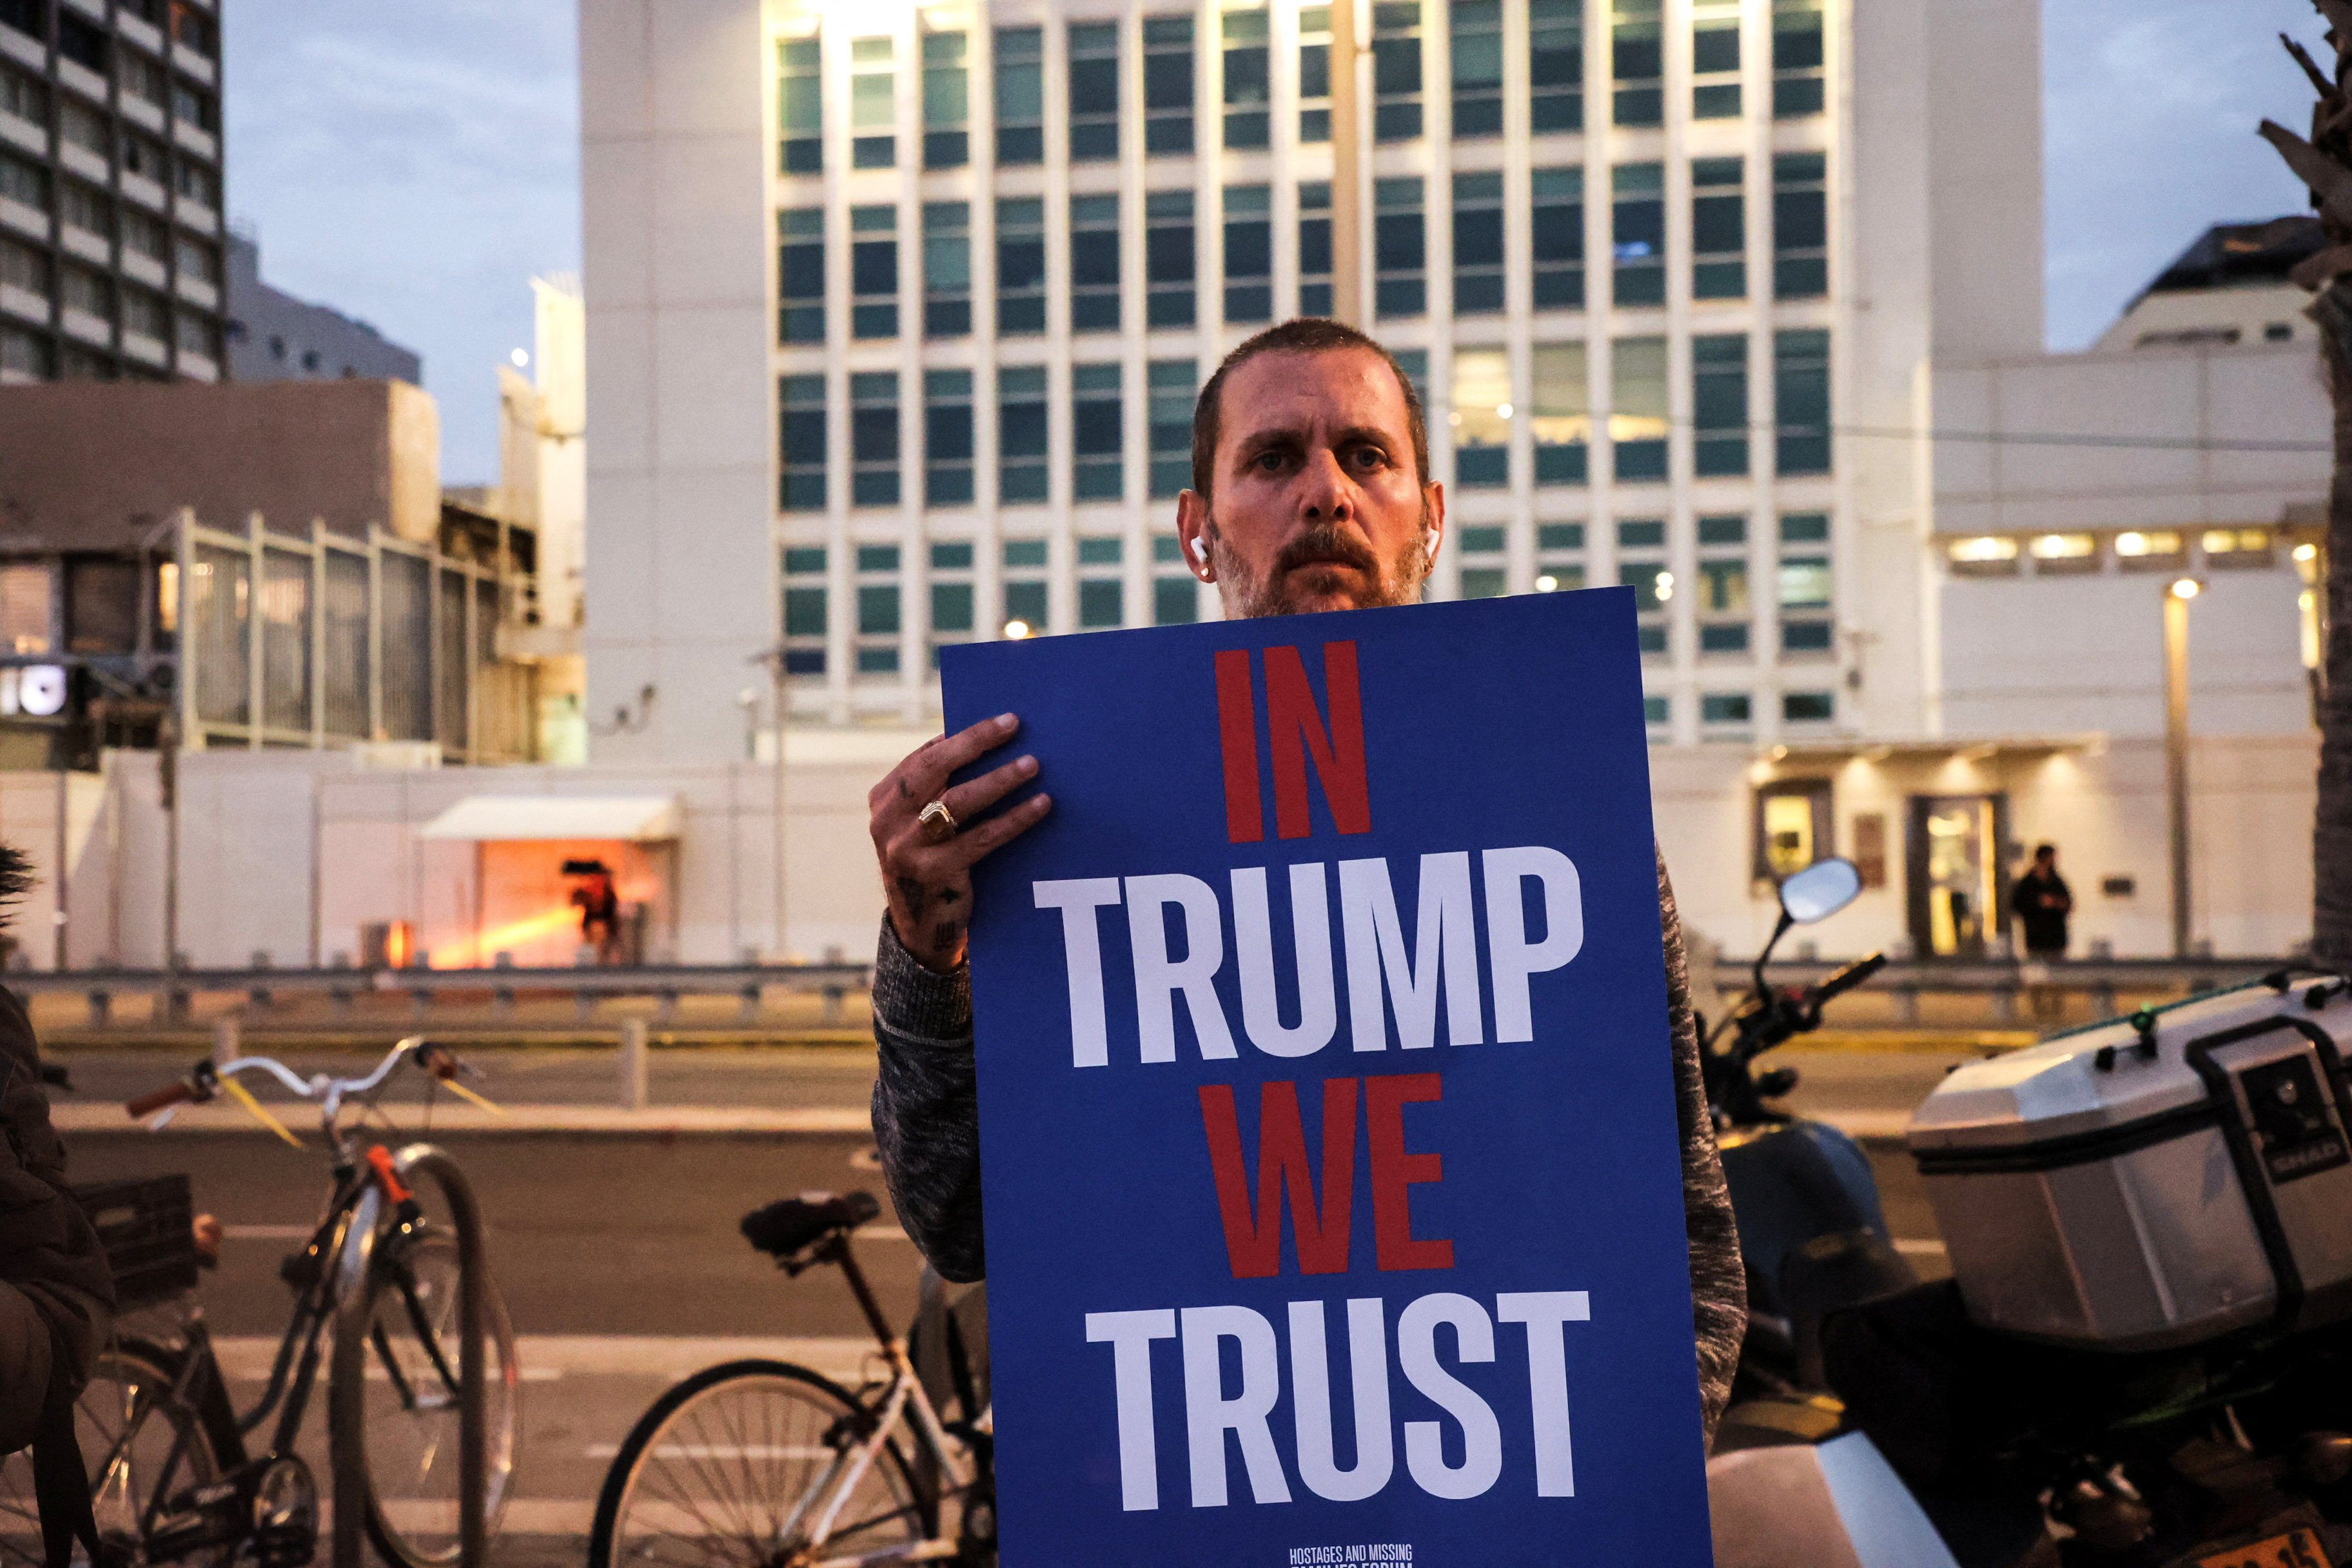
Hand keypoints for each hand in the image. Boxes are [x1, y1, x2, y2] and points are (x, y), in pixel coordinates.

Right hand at [870, 713, 1053, 972]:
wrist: (920, 929)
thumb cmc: (931, 861)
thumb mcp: (919, 824)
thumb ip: (936, 788)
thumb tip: (980, 741)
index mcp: (884, 800)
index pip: (924, 757)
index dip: (963, 737)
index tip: (1003, 722)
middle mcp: (888, 822)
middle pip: (934, 770)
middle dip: (976, 744)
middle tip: (1013, 727)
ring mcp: (907, 849)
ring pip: (958, 802)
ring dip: (999, 779)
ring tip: (1032, 764)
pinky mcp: (935, 873)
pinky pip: (982, 838)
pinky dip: (1013, 819)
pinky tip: (1040, 805)